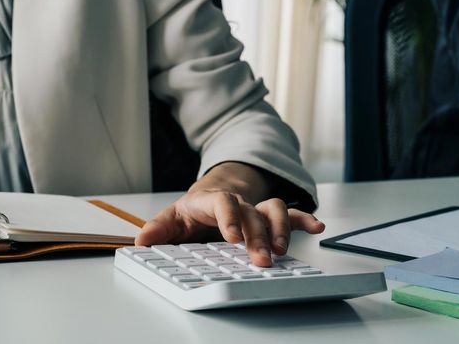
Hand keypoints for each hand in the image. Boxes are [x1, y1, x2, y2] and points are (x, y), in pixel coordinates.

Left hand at [134, 162, 324, 266]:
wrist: (208, 197)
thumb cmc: (191, 212)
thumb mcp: (171, 219)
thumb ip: (157, 230)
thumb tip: (140, 241)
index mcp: (211, 201)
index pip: (222, 203)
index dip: (229, 218)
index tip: (233, 237)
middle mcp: (237, 203)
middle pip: (251, 213)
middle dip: (258, 236)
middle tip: (262, 260)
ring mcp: (254, 209)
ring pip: (273, 210)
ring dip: (281, 229)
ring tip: (283, 250)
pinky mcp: (268, 218)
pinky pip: (290, 215)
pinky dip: (305, 219)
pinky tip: (318, 228)